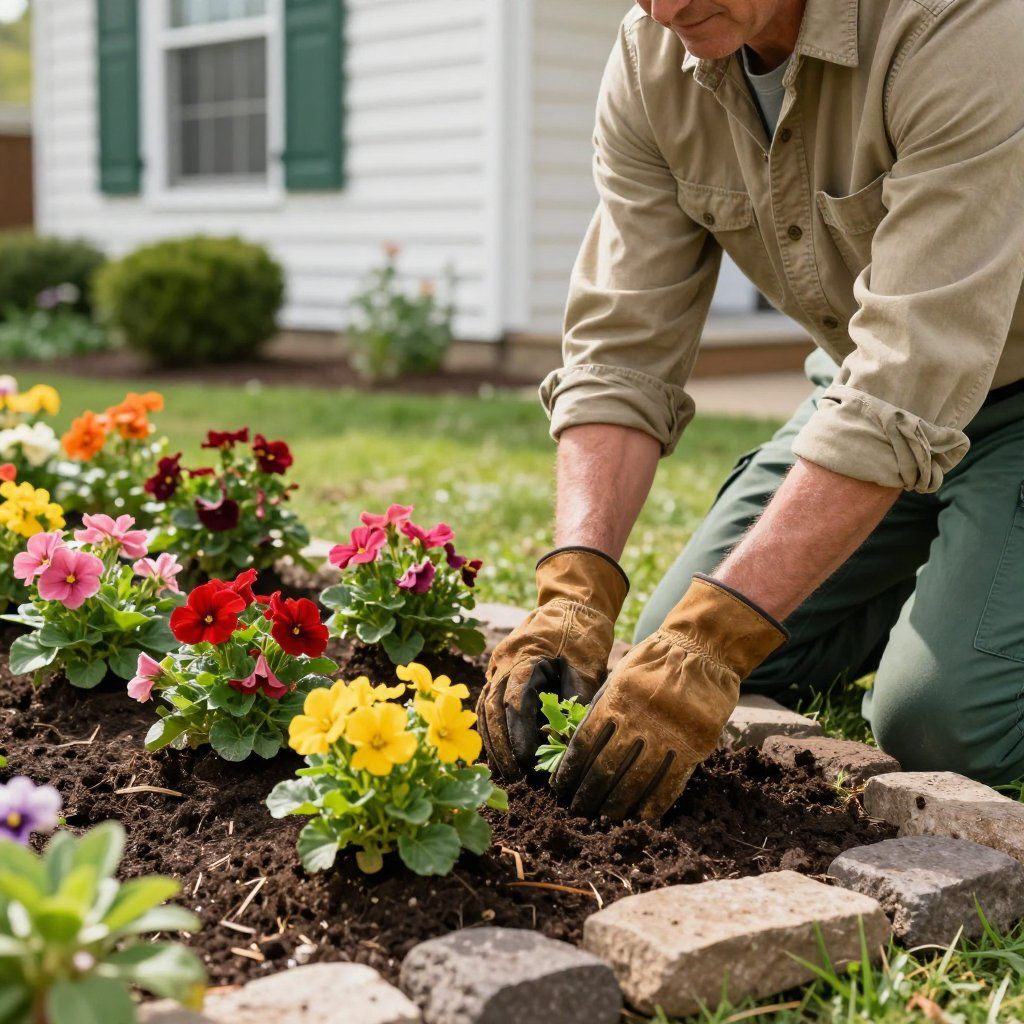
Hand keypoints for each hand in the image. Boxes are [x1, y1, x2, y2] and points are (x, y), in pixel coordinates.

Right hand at [478, 547, 628, 778]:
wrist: (572, 604)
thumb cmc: (582, 634)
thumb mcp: (587, 665)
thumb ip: (577, 699)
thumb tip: (570, 740)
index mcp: (525, 656)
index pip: (515, 701)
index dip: (518, 733)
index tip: (526, 760)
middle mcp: (504, 661)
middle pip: (492, 707)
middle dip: (501, 744)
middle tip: (513, 774)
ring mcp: (498, 665)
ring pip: (485, 707)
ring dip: (493, 739)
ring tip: (505, 770)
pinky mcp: (500, 671)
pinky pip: (489, 702)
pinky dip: (493, 727)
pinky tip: (501, 750)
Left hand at [552, 574, 786, 820]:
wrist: (701, 652)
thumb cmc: (652, 664)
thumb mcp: (618, 678)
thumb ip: (600, 710)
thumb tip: (575, 745)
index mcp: (616, 701)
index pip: (585, 743)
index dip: (570, 770)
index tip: (560, 787)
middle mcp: (640, 720)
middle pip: (606, 768)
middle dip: (588, 794)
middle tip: (576, 811)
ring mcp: (668, 735)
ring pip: (636, 781)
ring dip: (616, 805)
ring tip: (603, 819)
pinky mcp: (693, 746)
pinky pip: (669, 783)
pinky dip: (652, 804)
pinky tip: (638, 817)